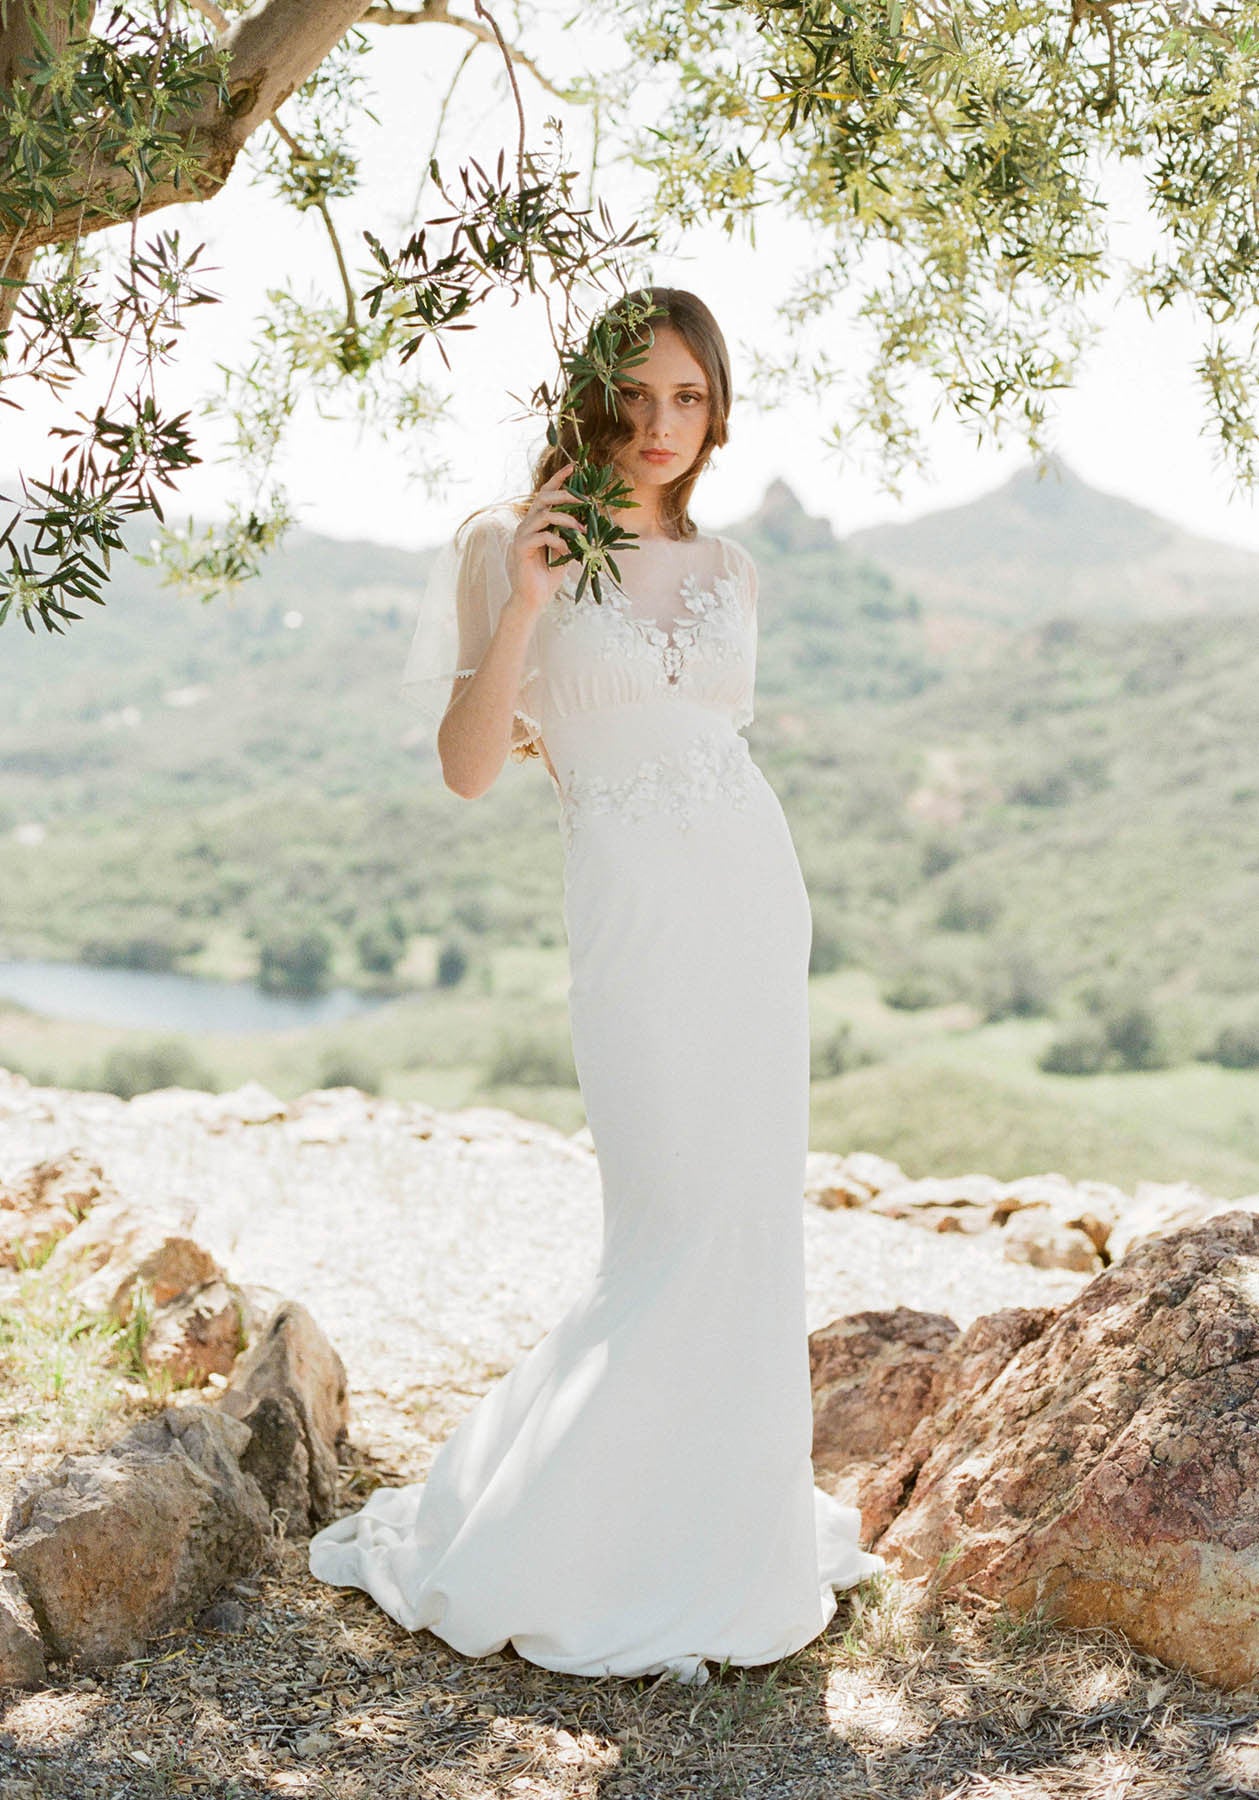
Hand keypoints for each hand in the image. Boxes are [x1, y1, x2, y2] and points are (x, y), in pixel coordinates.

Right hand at [506, 462, 582, 615]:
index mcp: (536, 522)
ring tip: (582, 529)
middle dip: (565, 494)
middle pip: (543, 498)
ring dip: (566, 519)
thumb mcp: (565, 549)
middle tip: (584, 499)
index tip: (574, 467)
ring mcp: (522, 535)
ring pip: (544, 515)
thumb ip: (571, 533)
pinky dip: (559, 541)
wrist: (532, 599)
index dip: (558, 479)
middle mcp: (526, 525)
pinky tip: (567, 551)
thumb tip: (590, 519)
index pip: (545, 494)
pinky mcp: (521, 548)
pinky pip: (542, 536)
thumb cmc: (548, 576)